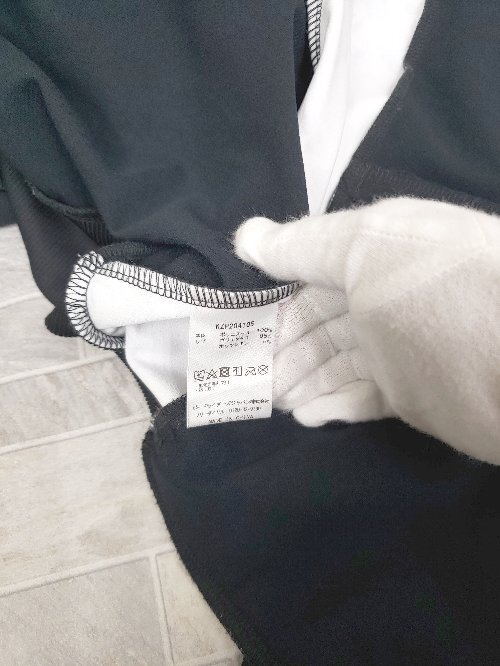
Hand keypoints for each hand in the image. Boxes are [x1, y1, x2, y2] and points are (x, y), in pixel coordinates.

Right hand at [234, 197, 499, 464]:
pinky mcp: (414, 392)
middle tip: (246, 376)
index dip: (273, 297)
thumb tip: (245, 236)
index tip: (238, 324)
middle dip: (282, 346)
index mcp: (375, 251)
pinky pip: (365, 397)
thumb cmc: (428, 286)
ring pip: (337, 361)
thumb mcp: (363, 247)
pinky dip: (333, 405)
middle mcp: (385, 295)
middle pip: (320, 321)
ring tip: (270, 401)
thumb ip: (302, 245)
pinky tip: (306, 416)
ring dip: (301, 380)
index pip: (310, 272)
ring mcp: (401, 346)